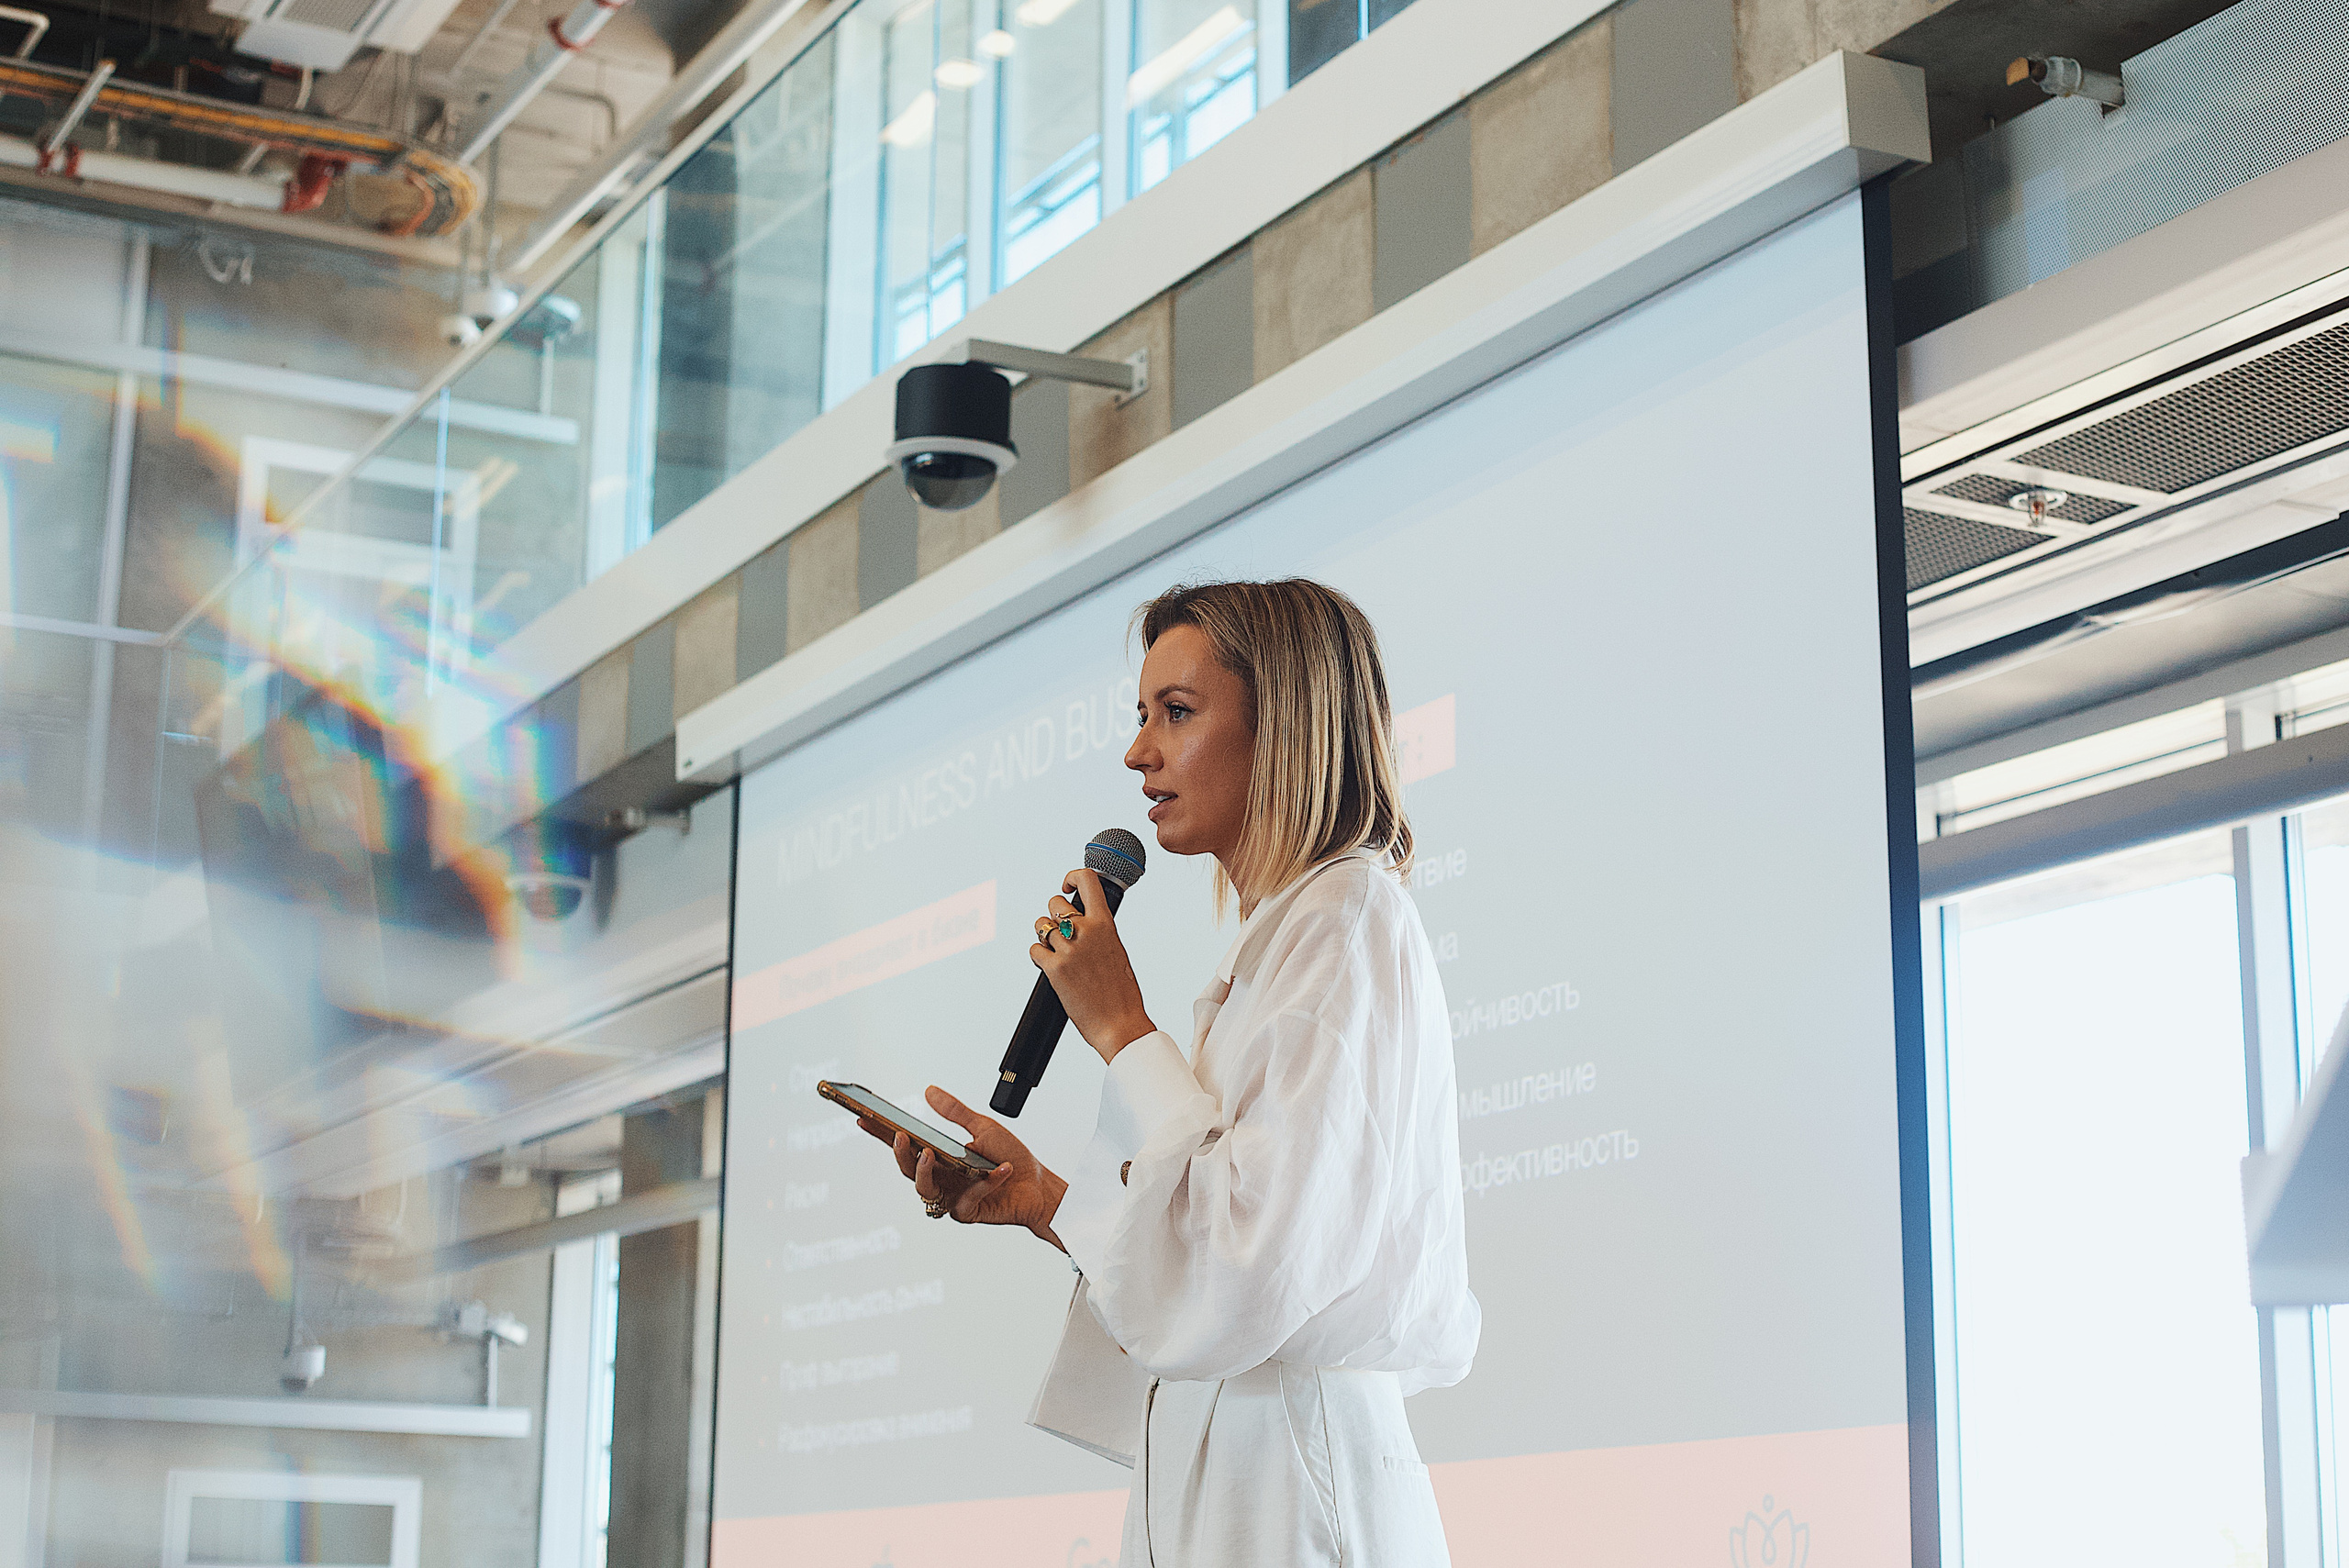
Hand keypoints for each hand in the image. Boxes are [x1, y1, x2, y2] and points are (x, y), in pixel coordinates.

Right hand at [855, 1086, 1068, 1247]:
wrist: (1039, 1187)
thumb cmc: (1013, 1159)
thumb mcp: (984, 1128)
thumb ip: (955, 1113)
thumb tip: (929, 1091)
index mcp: (942, 1157)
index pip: (906, 1146)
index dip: (882, 1135)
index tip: (863, 1118)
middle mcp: (942, 1178)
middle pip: (908, 1170)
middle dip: (900, 1154)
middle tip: (901, 1137)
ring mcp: (952, 1198)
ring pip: (924, 1190)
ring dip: (925, 1172)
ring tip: (931, 1154)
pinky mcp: (968, 1213)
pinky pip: (965, 1200)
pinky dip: (983, 1184)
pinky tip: (997, 1171)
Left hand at [1032, 867, 1157, 1061]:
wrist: (1120, 1023)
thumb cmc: (1122, 993)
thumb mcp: (1117, 952)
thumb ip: (1100, 933)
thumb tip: (1085, 924)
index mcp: (1106, 924)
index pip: (1087, 881)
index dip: (1072, 877)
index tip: (1067, 887)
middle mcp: (1086, 932)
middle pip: (1054, 903)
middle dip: (1054, 916)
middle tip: (1062, 933)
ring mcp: (1068, 949)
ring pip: (1040, 925)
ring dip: (1044, 936)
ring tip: (1056, 952)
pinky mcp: (1054, 969)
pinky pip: (1034, 949)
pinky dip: (1038, 956)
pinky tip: (1049, 966)